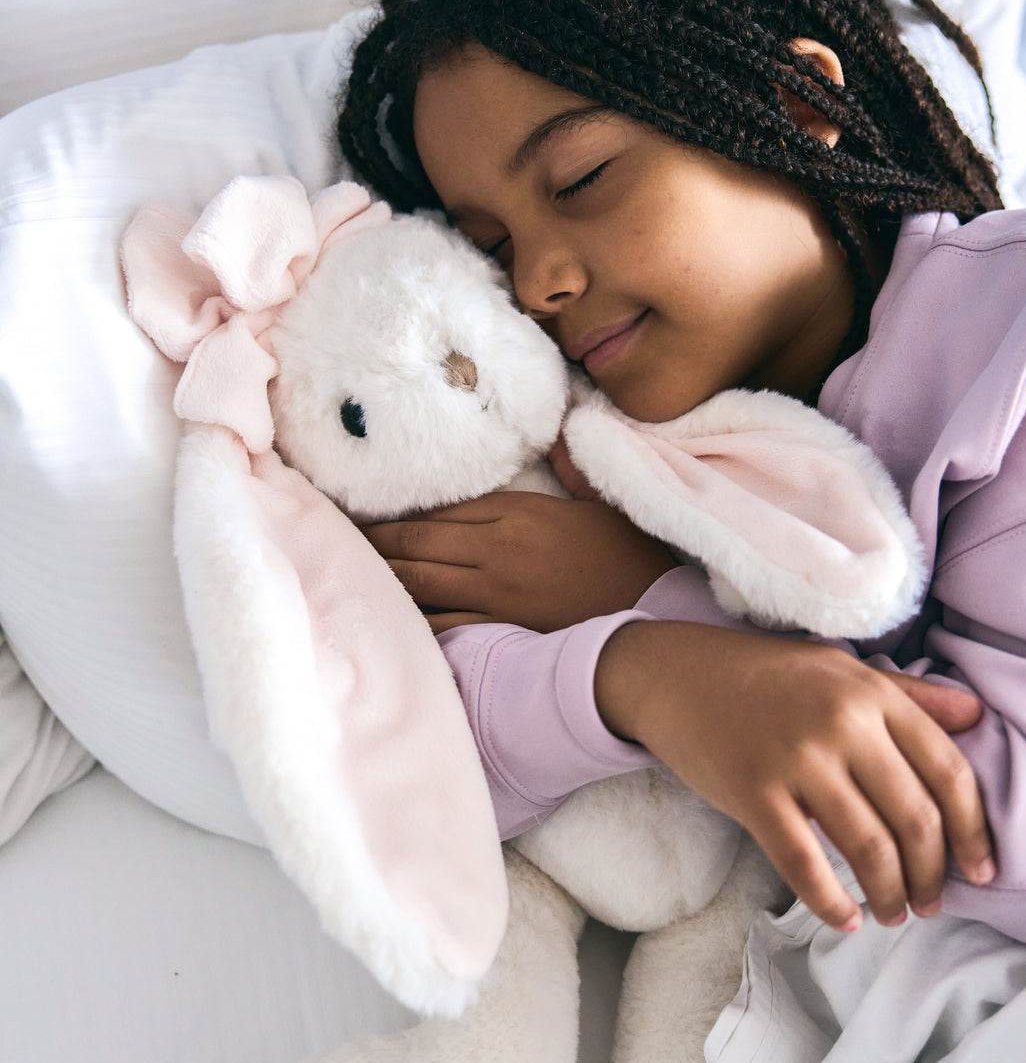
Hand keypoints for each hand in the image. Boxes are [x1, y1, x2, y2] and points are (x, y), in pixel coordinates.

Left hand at [362, 490, 677, 632]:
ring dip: (384, 578)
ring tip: (349, 576)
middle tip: (333, 542)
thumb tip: (554, 435)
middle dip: (374, 544)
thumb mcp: (597, 501)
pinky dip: (415, 620)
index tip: (362, 514)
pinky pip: (446, 623)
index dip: (396, 514)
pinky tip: (390, 620)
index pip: (440, 510)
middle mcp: (496, 550)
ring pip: (422, 581)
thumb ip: (566, 468)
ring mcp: (497, 593)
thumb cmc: (630, 555)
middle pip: (418, 542)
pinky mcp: (505, 628)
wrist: (655, 609)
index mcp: (517, 513)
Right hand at [594, 622, 993, 932]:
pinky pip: (804, 864)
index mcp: (873, 693)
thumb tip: (978, 715)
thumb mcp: (843, 671)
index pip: (949, 772)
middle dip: (932, 876)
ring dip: (889, 895)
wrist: (678, 674)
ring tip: (892, 914)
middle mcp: (843, 723)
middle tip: (931, 904)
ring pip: (868, 848)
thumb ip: (910, 694)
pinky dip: (831, 903)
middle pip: (914, 818)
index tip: (983, 872)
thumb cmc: (767, 675)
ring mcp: (797, 758)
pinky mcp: (753, 792)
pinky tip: (844, 919)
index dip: (974, 831)